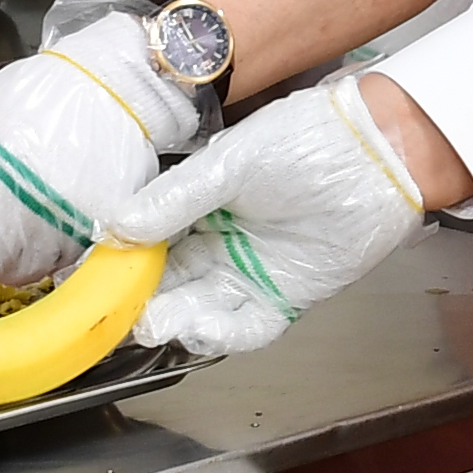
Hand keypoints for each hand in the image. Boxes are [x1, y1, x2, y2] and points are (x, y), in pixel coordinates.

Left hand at [0, 25, 205, 290]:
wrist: (110, 88)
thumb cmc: (32, 98)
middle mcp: (25, 212)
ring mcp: (64, 228)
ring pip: (17, 275)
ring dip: (6, 255)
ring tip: (16, 214)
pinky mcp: (96, 236)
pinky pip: (55, 266)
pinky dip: (43, 252)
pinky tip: (45, 217)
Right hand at [100, 79, 432, 358]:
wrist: (376, 152)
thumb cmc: (307, 140)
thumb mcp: (230, 163)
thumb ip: (175, 198)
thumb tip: (116, 227)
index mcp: (202, 204)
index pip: (151, 240)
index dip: (123, 259)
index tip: (95, 274)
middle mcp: (222, 242)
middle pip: (171, 281)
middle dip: (143, 298)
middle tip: (116, 310)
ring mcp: (252, 271)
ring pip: (201, 307)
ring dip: (176, 318)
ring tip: (151, 321)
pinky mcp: (286, 295)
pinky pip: (248, 325)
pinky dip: (222, 332)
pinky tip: (197, 327)